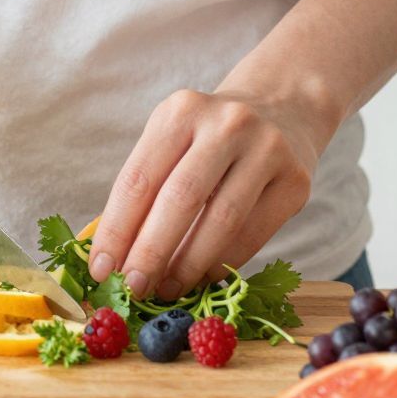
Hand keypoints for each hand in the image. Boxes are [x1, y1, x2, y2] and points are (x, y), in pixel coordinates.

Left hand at [86, 89, 325, 299]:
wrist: (283, 108)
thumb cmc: (209, 138)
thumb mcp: (172, 140)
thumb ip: (145, 189)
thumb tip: (111, 257)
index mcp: (181, 111)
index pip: (139, 179)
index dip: (116, 230)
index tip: (101, 270)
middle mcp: (227, 124)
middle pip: (180, 199)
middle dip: (150, 252)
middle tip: (132, 288)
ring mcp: (267, 149)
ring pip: (221, 221)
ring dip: (187, 265)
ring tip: (166, 289)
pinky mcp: (295, 180)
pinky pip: (253, 234)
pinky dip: (222, 263)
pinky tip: (201, 277)